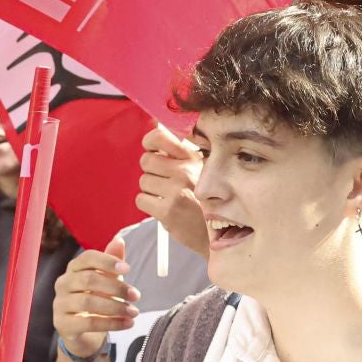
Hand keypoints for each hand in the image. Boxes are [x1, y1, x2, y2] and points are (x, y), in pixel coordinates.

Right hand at [51, 239, 138, 359]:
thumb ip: (112, 262)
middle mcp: (63, 283)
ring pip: (88, 302)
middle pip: (89, 279)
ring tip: (134, 312)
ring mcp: (60, 304)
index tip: (128, 269)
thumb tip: (119, 240)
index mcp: (74, 268)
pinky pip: (89, 323)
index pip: (88, 258)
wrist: (84, 332)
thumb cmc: (96, 300)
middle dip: (116, 287)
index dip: (108, 261)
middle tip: (136, 295)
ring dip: (116, 307)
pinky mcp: (63, 324)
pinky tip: (127, 323)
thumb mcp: (107, 280)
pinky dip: (111, 323)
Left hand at [134, 124, 207, 256]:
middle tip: (163, 181)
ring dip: (151, 190)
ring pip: (144, 181)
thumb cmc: (208, 200)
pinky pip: (142, 200)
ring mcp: (176, 191)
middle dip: (151, 171)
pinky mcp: (167, 211)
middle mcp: (185, 171)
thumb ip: (182, 152)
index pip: (159, 137)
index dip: (150, 142)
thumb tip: (156, 128)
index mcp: (193, 158)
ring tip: (168, 196)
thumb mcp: (204, 169)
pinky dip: (149, 204)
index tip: (152, 150)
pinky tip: (164, 208)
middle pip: (146, 161)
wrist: (219, 232)